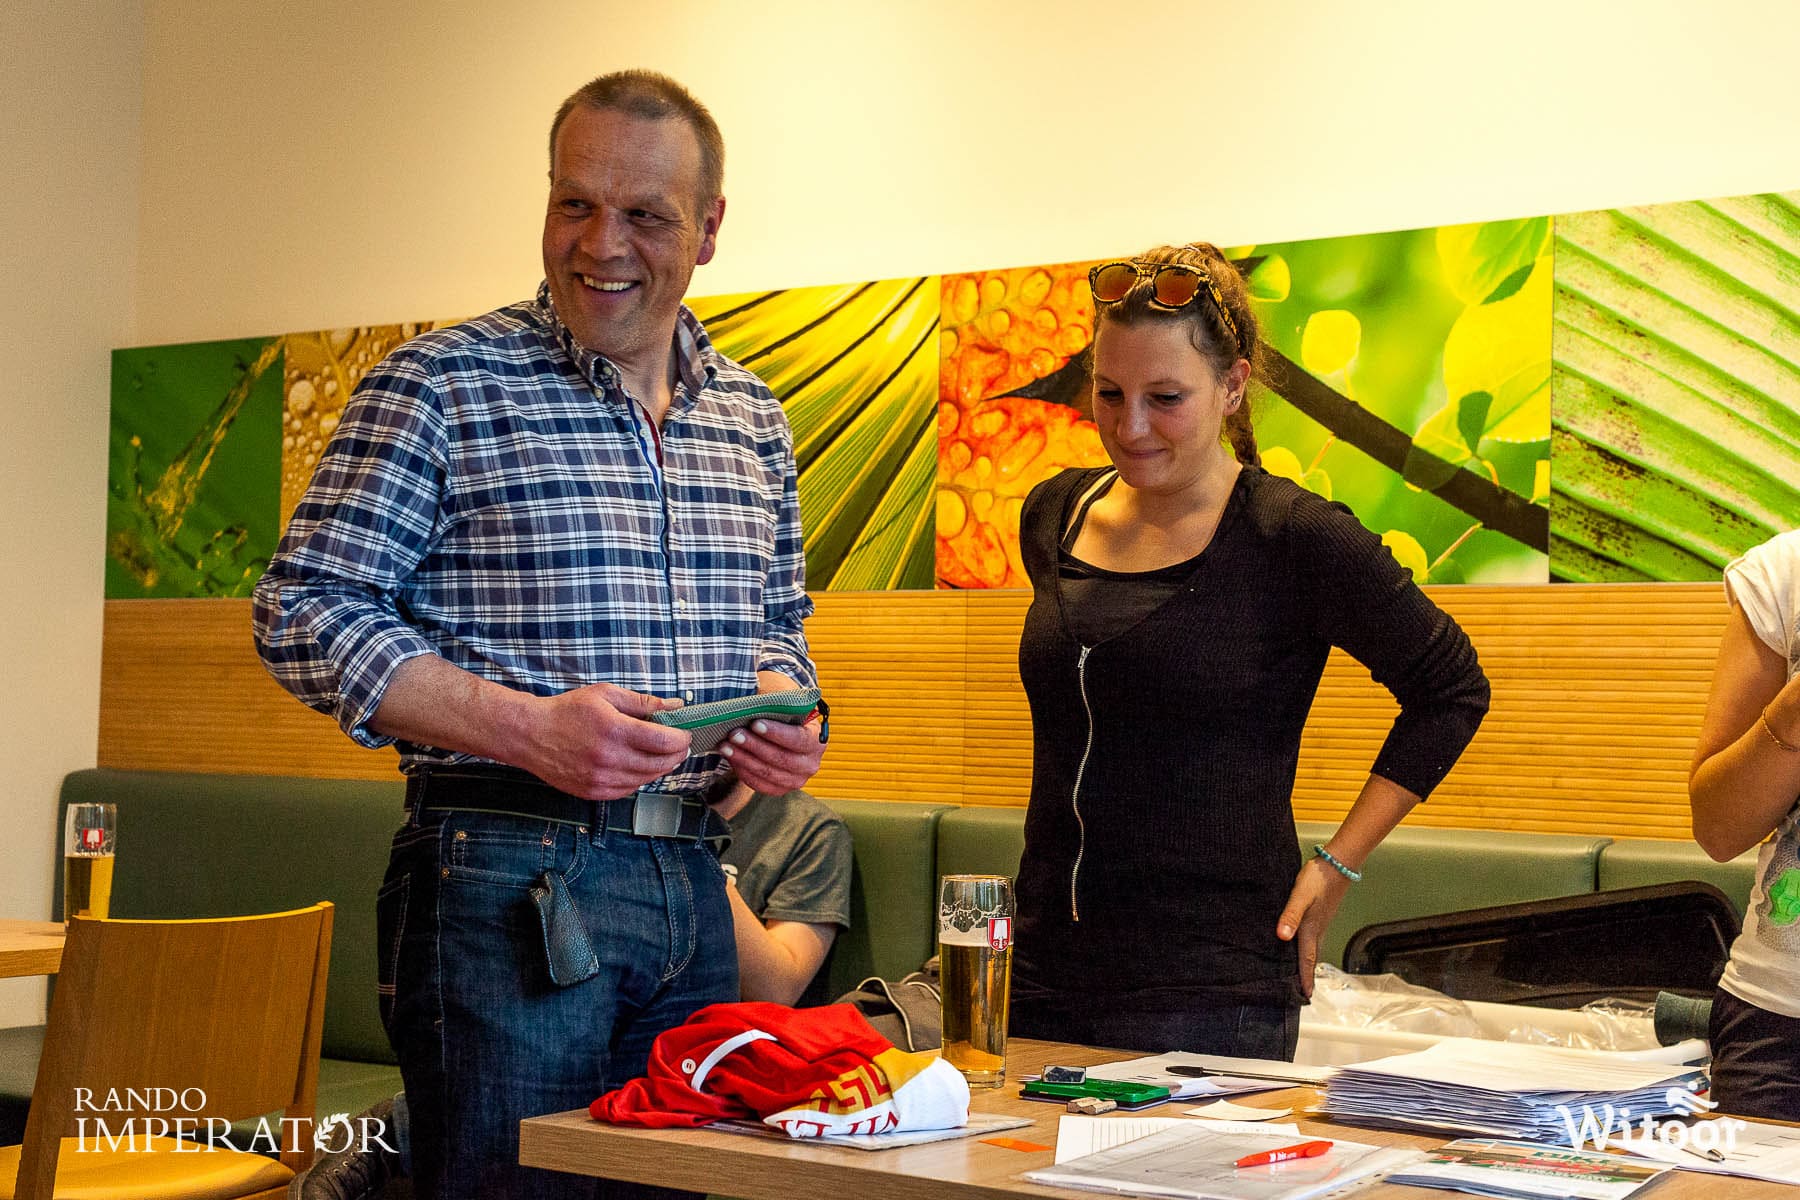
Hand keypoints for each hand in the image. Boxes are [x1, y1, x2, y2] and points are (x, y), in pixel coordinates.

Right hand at [520, 682, 690, 800]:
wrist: (531, 735)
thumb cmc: (568, 711)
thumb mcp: (605, 694)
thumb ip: (643, 702)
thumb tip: (675, 706)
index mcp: (614, 730)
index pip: (663, 741)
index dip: (682, 739)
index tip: (686, 733)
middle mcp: (609, 758)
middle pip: (659, 764)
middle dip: (676, 754)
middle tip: (680, 745)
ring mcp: (600, 779)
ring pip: (646, 779)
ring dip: (660, 768)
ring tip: (662, 755)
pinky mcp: (593, 792)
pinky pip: (628, 789)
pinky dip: (640, 779)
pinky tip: (639, 766)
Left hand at [718, 673, 827, 793]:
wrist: (784, 725)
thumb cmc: (783, 710)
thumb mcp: (784, 700)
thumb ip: (774, 702)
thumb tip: (752, 703)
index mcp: (817, 739)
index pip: (799, 739)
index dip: (777, 733)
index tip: (755, 724)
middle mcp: (811, 763)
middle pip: (782, 759)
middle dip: (755, 746)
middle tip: (734, 734)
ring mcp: (796, 779)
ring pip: (768, 773)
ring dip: (744, 759)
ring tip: (725, 746)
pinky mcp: (780, 788)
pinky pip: (760, 784)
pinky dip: (743, 771)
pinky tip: (731, 757)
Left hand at [1275, 857, 1352, 999]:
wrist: (1338, 863)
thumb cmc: (1318, 879)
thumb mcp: (1300, 896)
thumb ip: (1291, 915)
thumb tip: (1282, 937)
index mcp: (1311, 928)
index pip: (1307, 959)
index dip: (1305, 977)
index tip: (1305, 995)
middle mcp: (1318, 929)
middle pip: (1312, 957)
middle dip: (1307, 975)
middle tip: (1303, 991)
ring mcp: (1321, 922)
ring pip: (1313, 947)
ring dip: (1308, 962)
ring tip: (1302, 974)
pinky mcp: (1321, 914)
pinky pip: (1314, 937)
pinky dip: (1308, 947)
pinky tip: (1301, 944)